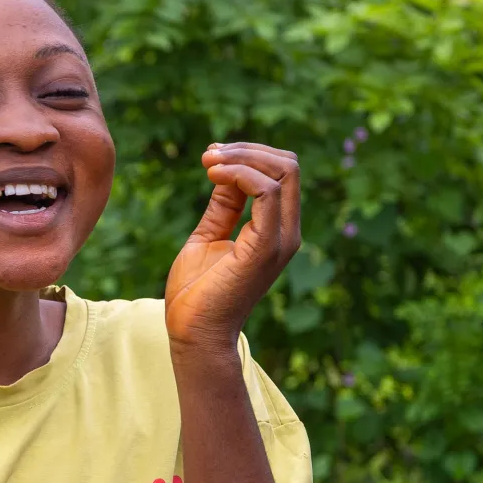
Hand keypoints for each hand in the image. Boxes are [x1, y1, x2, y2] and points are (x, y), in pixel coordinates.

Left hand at [165, 142, 300, 353]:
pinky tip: (214, 176)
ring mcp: (279, 240)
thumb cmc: (197, 292)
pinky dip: (240, 174)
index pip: (281, 173)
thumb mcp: (208, 235)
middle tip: (208, 155)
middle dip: (247, 150)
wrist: (193, 332)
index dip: (247, 154)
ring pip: (284, 171)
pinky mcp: (265, 247)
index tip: (209, 157)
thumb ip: (224, 206)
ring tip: (207, 162)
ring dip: (241, 157)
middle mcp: (286, 232)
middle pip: (289, 165)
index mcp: (275, 230)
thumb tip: (225, 171)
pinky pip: (268, 192)